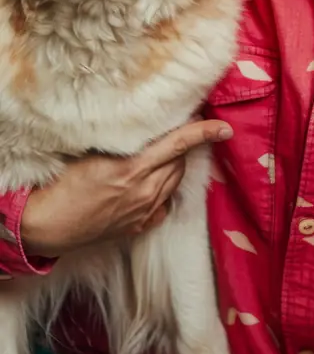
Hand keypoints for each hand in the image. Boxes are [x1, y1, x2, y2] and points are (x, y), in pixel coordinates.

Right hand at [20, 120, 232, 258]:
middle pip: (179, 162)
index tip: (224, 128)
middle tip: (176, 131)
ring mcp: (143, 211)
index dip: (203, 133)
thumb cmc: (63, 184)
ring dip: (173, 167)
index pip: (178, 145)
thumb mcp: (92, 153)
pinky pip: (163, 205)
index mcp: (133, 168)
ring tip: (161, 156)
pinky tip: (152, 185)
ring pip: (173, 182)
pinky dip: (163, 192)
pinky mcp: (138, 226)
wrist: (49, 225)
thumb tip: (144, 127)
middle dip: (182, 146)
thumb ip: (123, 142)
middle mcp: (144, 191)